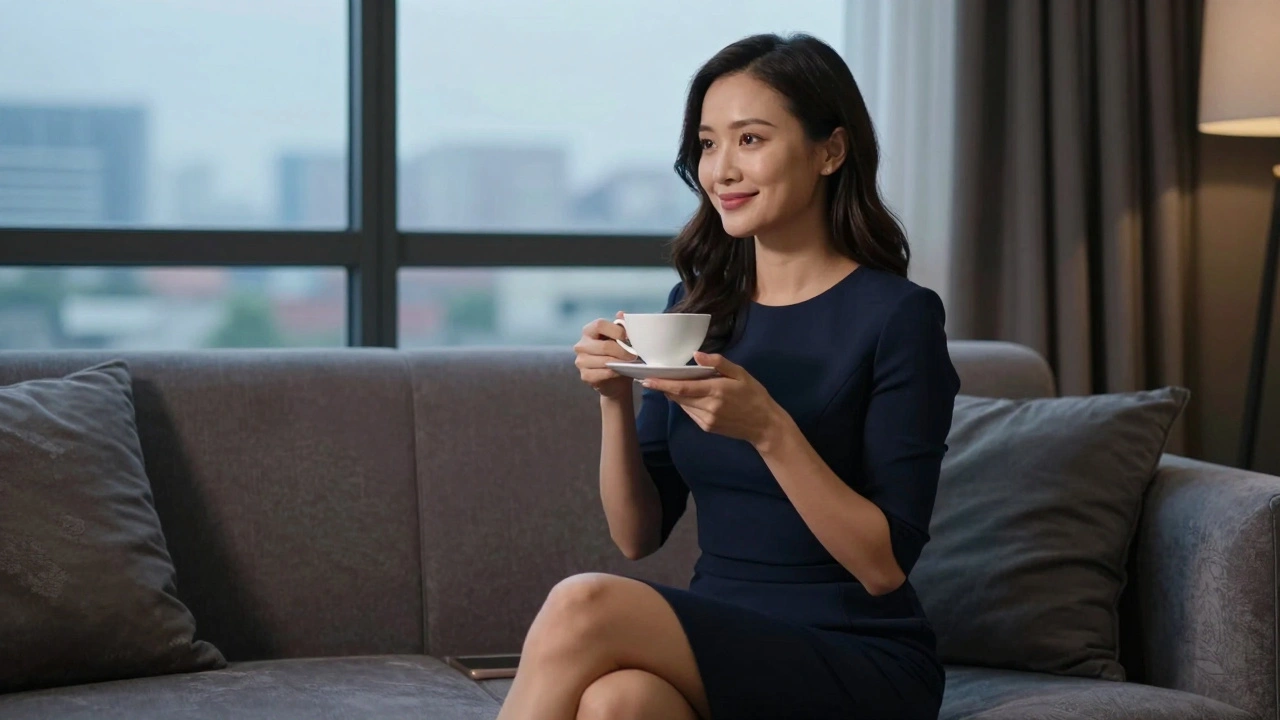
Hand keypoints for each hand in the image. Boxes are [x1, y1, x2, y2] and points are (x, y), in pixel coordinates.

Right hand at [574, 311, 638, 399]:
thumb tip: (621, 314)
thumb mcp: (619, 337)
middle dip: (622, 351)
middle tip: (634, 355)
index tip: (629, 338)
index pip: (600, 325)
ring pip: (604, 361)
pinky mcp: (585, 376)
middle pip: (605, 346)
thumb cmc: (617, 353)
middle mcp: (581, 345)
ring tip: (631, 363)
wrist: (613, 378)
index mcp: (589, 330)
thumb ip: (621, 325)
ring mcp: (581, 361)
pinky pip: (603, 374)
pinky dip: (615, 373)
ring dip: (620, 363)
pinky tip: (621, 372)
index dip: (617, 331)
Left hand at [642, 352, 783, 445]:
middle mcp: (708, 407)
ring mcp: (707, 420)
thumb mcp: (741, 374)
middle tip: (651, 378)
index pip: (682, 387)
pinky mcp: (707, 427)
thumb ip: (718, 363)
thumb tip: (696, 355)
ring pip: (682, 405)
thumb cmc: (754, 395)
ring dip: (674, 395)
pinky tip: (689, 396)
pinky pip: (690, 413)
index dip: (662, 384)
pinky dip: (686, 403)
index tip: (647, 379)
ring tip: (668, 384)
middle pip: (678, 396)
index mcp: (716, 391)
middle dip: (664, 388)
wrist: (765, 425)